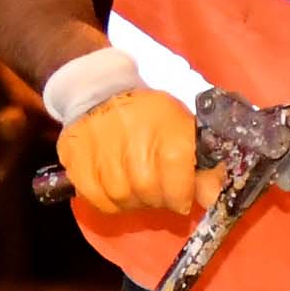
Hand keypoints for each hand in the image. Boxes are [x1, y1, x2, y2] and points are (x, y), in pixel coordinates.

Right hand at [55, 82, 205, 221]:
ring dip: (133, 200)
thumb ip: (204, 167)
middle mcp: (133, 142)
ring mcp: (101, 151)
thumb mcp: (184, 130)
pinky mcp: (76, 159)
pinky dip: (108, 201)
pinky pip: (96, 199)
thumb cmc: (150, 115)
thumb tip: (213, 200)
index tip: (181, 194)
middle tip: (157, 187)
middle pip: (149, 194)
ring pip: (122, 199)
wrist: (102, 90)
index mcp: (168, 134)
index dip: (180, 195)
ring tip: (136, 184)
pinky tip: (115, 185)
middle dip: (158, 198)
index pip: (177, 187)